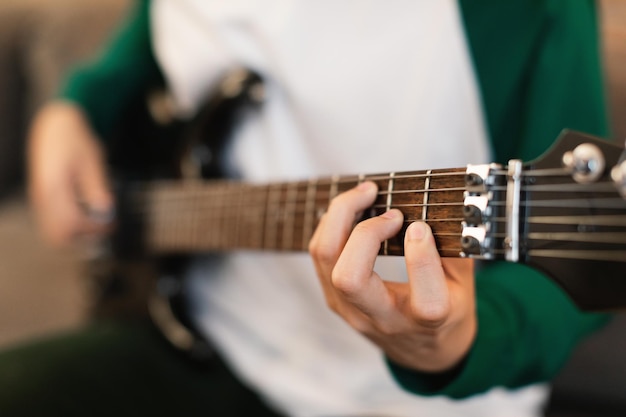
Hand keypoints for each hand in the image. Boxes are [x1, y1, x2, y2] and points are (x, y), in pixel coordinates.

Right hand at [28, 101, 112, 245]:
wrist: (56, 125)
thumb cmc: (75, 139)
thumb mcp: (92, 161)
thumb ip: (97, 188)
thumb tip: (106, 212)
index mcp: (53, 187)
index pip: (72, 222)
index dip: (94, 228)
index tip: (111, 223)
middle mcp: (41, 196)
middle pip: (58, 235)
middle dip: (83, 237)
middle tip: (104, 228)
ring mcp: (39, 198)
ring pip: (53, 232)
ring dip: (76, 234)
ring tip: (97, 222)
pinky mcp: (42, 198)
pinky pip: (52, 222)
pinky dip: (69, 225)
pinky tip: (87, 213)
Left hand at [309, 181, 475, 371]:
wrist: (423, 353)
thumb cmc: (449, 311)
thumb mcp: (464, 285)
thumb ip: (454, 250)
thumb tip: (435, 207)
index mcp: (428, 322)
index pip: (426, 302)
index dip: (421, 258)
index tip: (421, 227)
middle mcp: (384, 321)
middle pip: (350, 279)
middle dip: (363, 232)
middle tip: (390, 209)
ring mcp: (352, 312)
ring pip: (326, 260)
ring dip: (340, 218)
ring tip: (365, 193)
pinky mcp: (336, 301)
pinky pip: (321, 257)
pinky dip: (332, 226)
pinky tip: (351, 210)